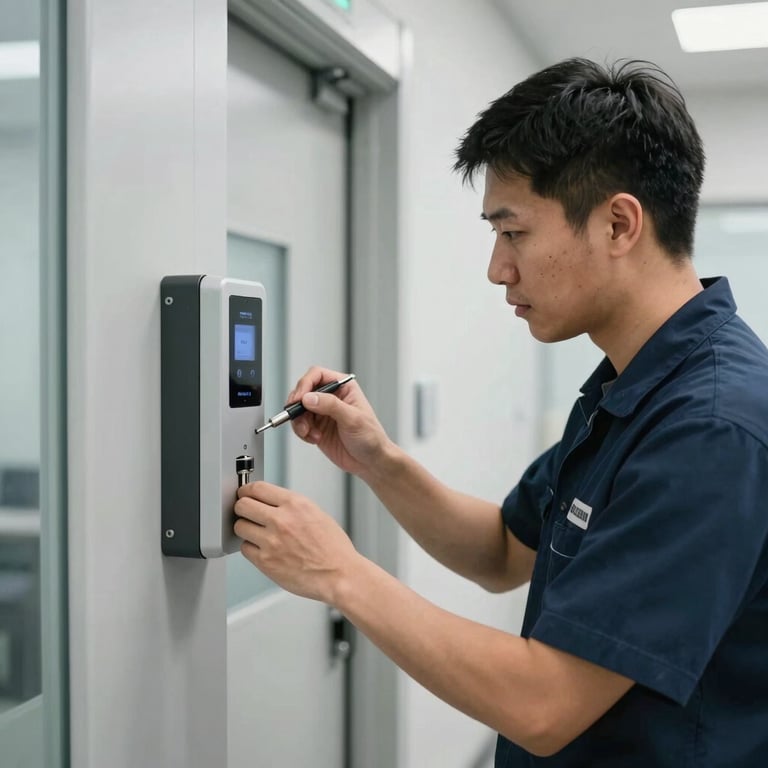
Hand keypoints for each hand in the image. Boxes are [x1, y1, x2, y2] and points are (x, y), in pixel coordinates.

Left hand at [234, 480, 358, 603]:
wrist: (339, 575)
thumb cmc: (333, 548)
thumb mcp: (315, 513)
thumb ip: (290, 506)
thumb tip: (269, 502)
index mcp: (295, 504)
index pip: (257, 488)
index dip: (247, 490)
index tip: (245, 494)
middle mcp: (281, 520)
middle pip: (242, 505)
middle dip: (243, 508)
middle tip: (247, 513)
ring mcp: (271, 541)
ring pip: (240, 527)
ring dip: (246, 529)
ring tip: (257, 533)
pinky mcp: (265, 562)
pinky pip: (245, 548)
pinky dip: (251, 548)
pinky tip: (263, 549)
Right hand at [286, 366, 392, 477]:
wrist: (370, 462)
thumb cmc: (371, 438)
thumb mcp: (353, 419)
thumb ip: (331, 405)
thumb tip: (309, 397)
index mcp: (343, 387)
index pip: (317, 375)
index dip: (305, 384)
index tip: (299, 399)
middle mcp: (331, 397)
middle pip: (303, 391)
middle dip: (298, 406)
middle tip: (297, 417)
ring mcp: (322, 412)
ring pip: (299, 409)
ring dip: (299, 422)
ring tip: (309, 433)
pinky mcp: (316, 427)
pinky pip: (300, 424)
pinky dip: (302, 432)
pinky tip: (314, 439)